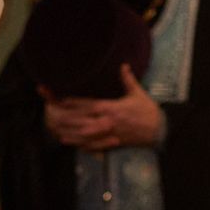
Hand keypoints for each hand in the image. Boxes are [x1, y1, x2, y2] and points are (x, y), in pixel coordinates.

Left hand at [40, 64, 161, 151]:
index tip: (60, 99)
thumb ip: (127, 79)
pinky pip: (93, 145)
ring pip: (85, 135)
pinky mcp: (112, 143)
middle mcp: (108, 122)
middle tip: (51, 114)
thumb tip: (123, 64)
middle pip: (82, 120)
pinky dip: (80, 145)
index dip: (74, 103)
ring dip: (69, 132)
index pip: (89, 105)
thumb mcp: (138, 93)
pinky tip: (69, 142)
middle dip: (66, 117)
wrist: (159, 130)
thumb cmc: (148, 110)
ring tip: (55, 129)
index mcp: (112, 108)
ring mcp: (109, 134)